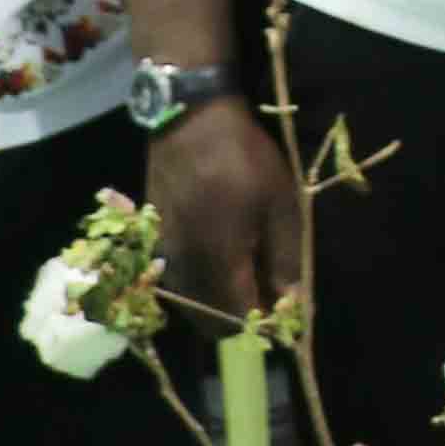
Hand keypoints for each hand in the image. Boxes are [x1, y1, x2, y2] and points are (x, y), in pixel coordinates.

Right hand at [149, 96, 304, 327]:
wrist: (189, 122)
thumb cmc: (244, 158)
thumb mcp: (281, 204)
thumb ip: (287, 258)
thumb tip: (292, 303)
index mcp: (216, 258)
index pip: (237, 318)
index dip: (265, 322)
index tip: (285, 308)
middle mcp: (182, 267)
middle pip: (209, 323)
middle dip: (241, 316)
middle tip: (268, 288)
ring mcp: (162, 257)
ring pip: (191, 306)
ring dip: (219, 302)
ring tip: (248, 268)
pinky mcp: (152, 244)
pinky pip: (177, 284)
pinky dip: (201, 284)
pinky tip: (222, 256)